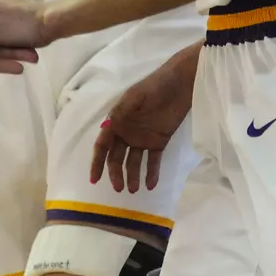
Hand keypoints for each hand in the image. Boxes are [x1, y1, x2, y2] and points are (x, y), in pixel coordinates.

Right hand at [90, 43, 198, 192]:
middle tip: (119, 188)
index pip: (102, 145)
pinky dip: (151, 173)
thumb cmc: (154, 87)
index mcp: (117, 121)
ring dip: (131, 176)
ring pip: (133, 162)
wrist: (180, 84)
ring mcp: (142, 138)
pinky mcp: (159, 141)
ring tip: (134, 190)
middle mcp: (126, 132)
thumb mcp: (134, 98)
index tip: (94, 179)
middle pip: (116, 157)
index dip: (97, 162)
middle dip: (115, 173)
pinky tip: (150, 185)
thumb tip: (104, 129)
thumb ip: (121, 114)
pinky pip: (153, 161)